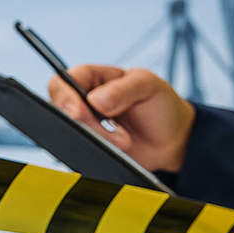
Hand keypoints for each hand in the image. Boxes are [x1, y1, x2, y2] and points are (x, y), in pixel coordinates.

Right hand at [48, 65, 194, 171]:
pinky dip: (94, 154)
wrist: (171, 140)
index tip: (78, 113)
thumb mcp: (147, 86)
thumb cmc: (160, 104)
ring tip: (124, 142)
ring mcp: (84, 127)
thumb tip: (95, 100)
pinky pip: (78, 153)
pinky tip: (116, 151)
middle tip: (115, 133)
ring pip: (69, 135)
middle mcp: (83, 102)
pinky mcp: (89, 148)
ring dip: (95, 141)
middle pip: (62, 112)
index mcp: (92, 78)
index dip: (65, 98)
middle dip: (85, 125)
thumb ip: (122, 90)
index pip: (62, 83)